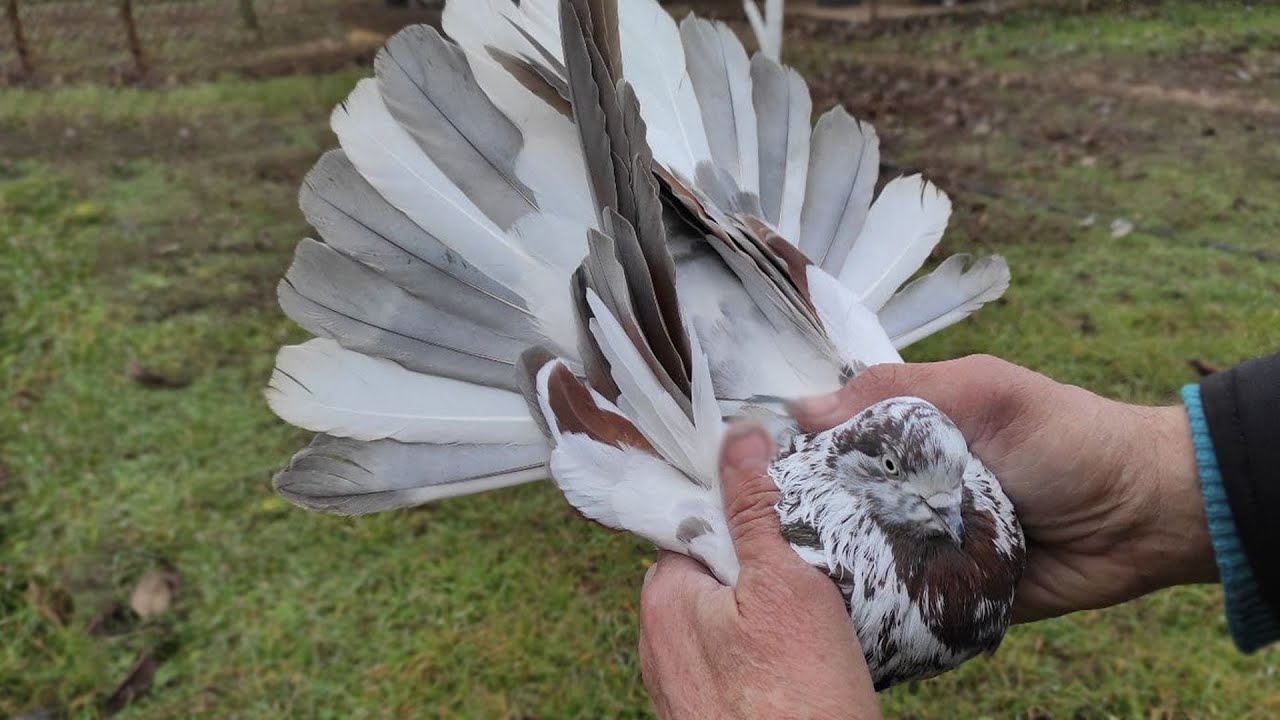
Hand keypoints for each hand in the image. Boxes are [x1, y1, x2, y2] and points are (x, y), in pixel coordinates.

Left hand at [638, 425, 882, 719]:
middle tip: (811, 580)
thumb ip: (754, 509)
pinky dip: (770, 658)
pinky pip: (739, 663)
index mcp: (663, 597)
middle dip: (759, 568)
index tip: (780, 513)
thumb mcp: (785, 585)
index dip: (739, 514)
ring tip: (815, 633)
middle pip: (713, 571)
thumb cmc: (796, 703)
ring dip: (770, 615)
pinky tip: (807, 670)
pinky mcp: (709, 713)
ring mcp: (681, 685)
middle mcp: (658, 642)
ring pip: (730, 620)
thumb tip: (739, 436)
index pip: (692, 524)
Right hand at [791, 355, 1216, 622]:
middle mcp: (907, 485)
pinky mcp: (945, 590)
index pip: (829, 440)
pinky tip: (833, 602)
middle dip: (804, 511)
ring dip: (836, 558)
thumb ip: (896, 392)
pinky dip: (876, 601)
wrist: (1142, 516)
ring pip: (858, 552)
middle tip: (761, 522)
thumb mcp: (981, 390)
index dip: (791, 451)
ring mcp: (925, 540)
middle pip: (833, 500)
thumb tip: (802, 408)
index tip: (749, 462)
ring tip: (787, 565)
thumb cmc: (1065, 436)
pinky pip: (898, 599)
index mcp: (908, 431)